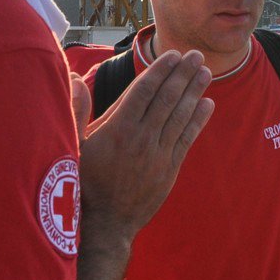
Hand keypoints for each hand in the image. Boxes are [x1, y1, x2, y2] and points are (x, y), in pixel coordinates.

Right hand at [79, 49, 213, 238]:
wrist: (106, 224)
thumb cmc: (84, 182)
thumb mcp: (72, 146)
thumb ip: (76, 109)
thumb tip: (78, 78)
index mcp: (117, 129)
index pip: (145, 91)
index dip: (161, 70)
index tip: (174, 55)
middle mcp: (142, 138)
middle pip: (167, 99)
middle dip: (183, 74)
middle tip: (196, 55)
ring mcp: (158, 154)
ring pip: (180, 115)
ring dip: (194, 91)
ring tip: (205, 72)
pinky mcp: (170, 169)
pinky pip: (187, 138)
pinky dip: (199, 120)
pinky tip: (207, 104)